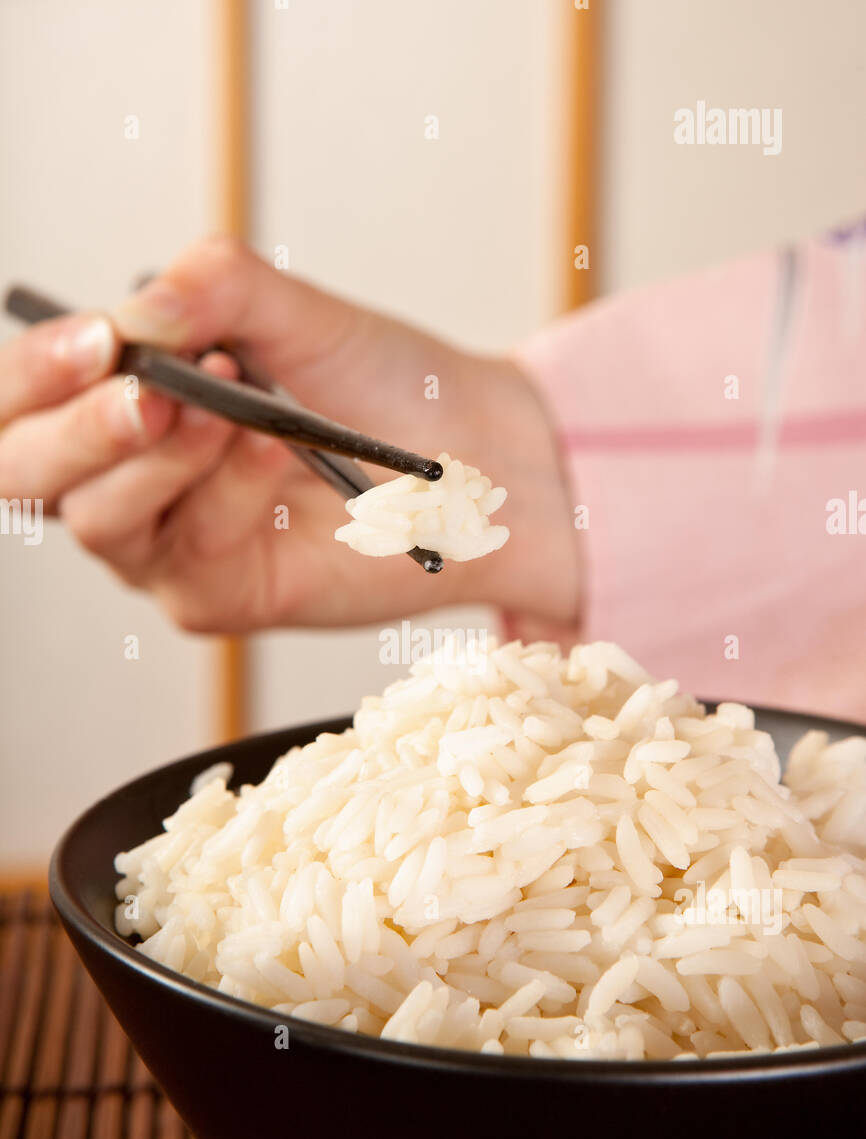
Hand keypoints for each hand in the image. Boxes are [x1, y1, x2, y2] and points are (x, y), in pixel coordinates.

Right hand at [0, 236, 579, 632]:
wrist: (471, 458)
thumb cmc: (380, 386)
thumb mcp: (298, 313)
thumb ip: (215, 288)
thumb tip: (136, 313)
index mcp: (123, 399)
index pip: (26, 395)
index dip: (37, 371)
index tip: (96, 338)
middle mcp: (127, 474)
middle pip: (26, 470)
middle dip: (76, 428)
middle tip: (143, 392)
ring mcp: (166, 542)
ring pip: (98, 517)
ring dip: (159, 458)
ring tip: (233, 408)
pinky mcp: (215, 593)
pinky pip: (185, 549)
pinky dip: (224, 492)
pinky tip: (272, 452)